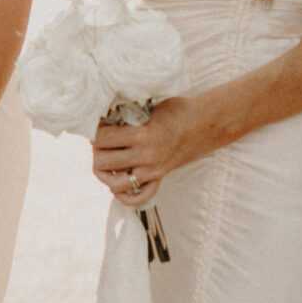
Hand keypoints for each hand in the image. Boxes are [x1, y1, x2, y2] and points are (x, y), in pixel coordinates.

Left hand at [92, 94, 221, 205]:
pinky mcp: (159, 177)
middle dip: (96, 150)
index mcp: (143, 135)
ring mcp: (153, 171)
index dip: (94, 130)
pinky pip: (137, 197)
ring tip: (106, 159)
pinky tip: (119, 179)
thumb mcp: (151, 105)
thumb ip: (129, 112)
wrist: (207, 123)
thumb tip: (103, 112)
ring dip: (105, 172)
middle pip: (102, 162)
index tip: (96, 125)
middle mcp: (146, 157)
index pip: (102, 138)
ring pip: (114, 183)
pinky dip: (124, 193)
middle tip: (99, 142)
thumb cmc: (179, 109)